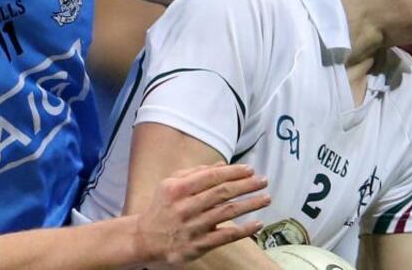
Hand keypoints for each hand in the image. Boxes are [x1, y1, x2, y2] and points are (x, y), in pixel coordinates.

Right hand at [134, 162, 269, 265]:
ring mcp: (192, 227)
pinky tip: (257, 223)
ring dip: (250, 204)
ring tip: (266, 198)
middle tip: (263, 181)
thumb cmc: (162, 208)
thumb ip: (195, 173)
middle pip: (222, 193)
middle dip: (246, 185)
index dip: (233, 172)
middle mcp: (185, 207)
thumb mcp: (170, 184)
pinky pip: (225, 236)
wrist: (145, 239)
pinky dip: (243, 230)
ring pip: (227, 213)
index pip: (211, 177)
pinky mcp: (198, 245)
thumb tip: (222, 166)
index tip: (250, 170)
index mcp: (177, 189)